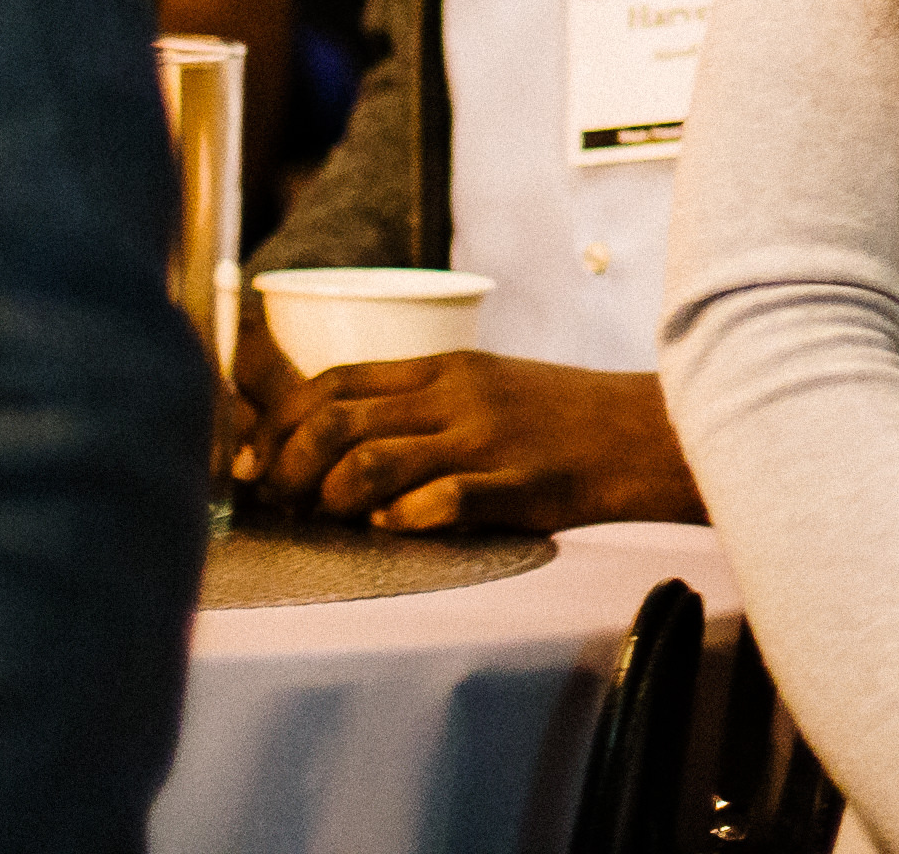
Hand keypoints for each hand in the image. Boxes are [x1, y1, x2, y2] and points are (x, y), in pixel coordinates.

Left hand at [237, 348, 698, 532]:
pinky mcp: (515, 486)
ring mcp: (484, 441)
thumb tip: (336, 442)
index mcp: (443, 368)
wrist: (645, 432)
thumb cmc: (559, 415)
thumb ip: (418, 405)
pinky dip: (399, 522)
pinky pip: (439, 505)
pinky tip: (390, 530)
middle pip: (336, 422)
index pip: (334, 382)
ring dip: (328, 500)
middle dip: (285, 468)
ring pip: (372, 464)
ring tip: (324, 522)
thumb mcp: (485, 386)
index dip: (279, 423)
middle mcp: (455, 398)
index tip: (253, 462)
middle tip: (274, 502)